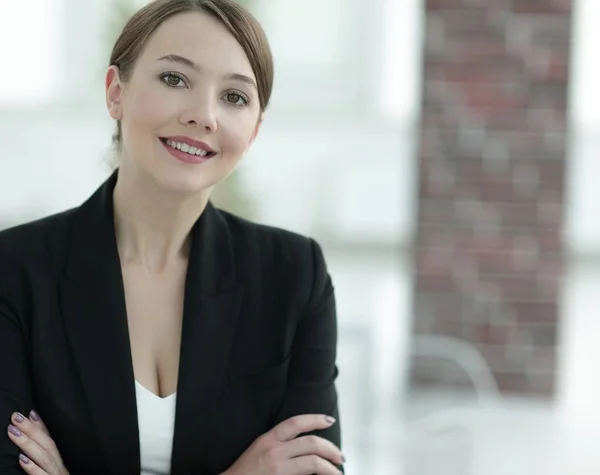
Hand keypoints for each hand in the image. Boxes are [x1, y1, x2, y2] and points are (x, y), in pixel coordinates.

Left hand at [7, 410, 68, 474]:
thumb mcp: (51, 470)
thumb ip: (45, 458)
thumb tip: (27, 447)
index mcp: (59, 461)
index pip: (50, 440)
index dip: (41, 426)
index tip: (30, 412)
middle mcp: (59, 466)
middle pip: (48, 445)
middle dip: (31, 429)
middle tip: (16, 417)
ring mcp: (56, 474)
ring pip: (44, 457)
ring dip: (28, 443)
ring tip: (13, 431)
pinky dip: (33, 467)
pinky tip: (22, 459)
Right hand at [224, 414, 343, 474]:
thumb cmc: (244, 472)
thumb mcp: (259, 449)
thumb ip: (279, 444)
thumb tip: (305, 445)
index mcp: (268, 439)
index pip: (296, 422)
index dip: (315, 419)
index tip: (329, 420)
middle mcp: (274, 451)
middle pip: (311, 443)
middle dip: (330, 448)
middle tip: (340, 456)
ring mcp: (278, 467)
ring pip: (313, 462)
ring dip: (330, 467)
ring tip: (337, 472)